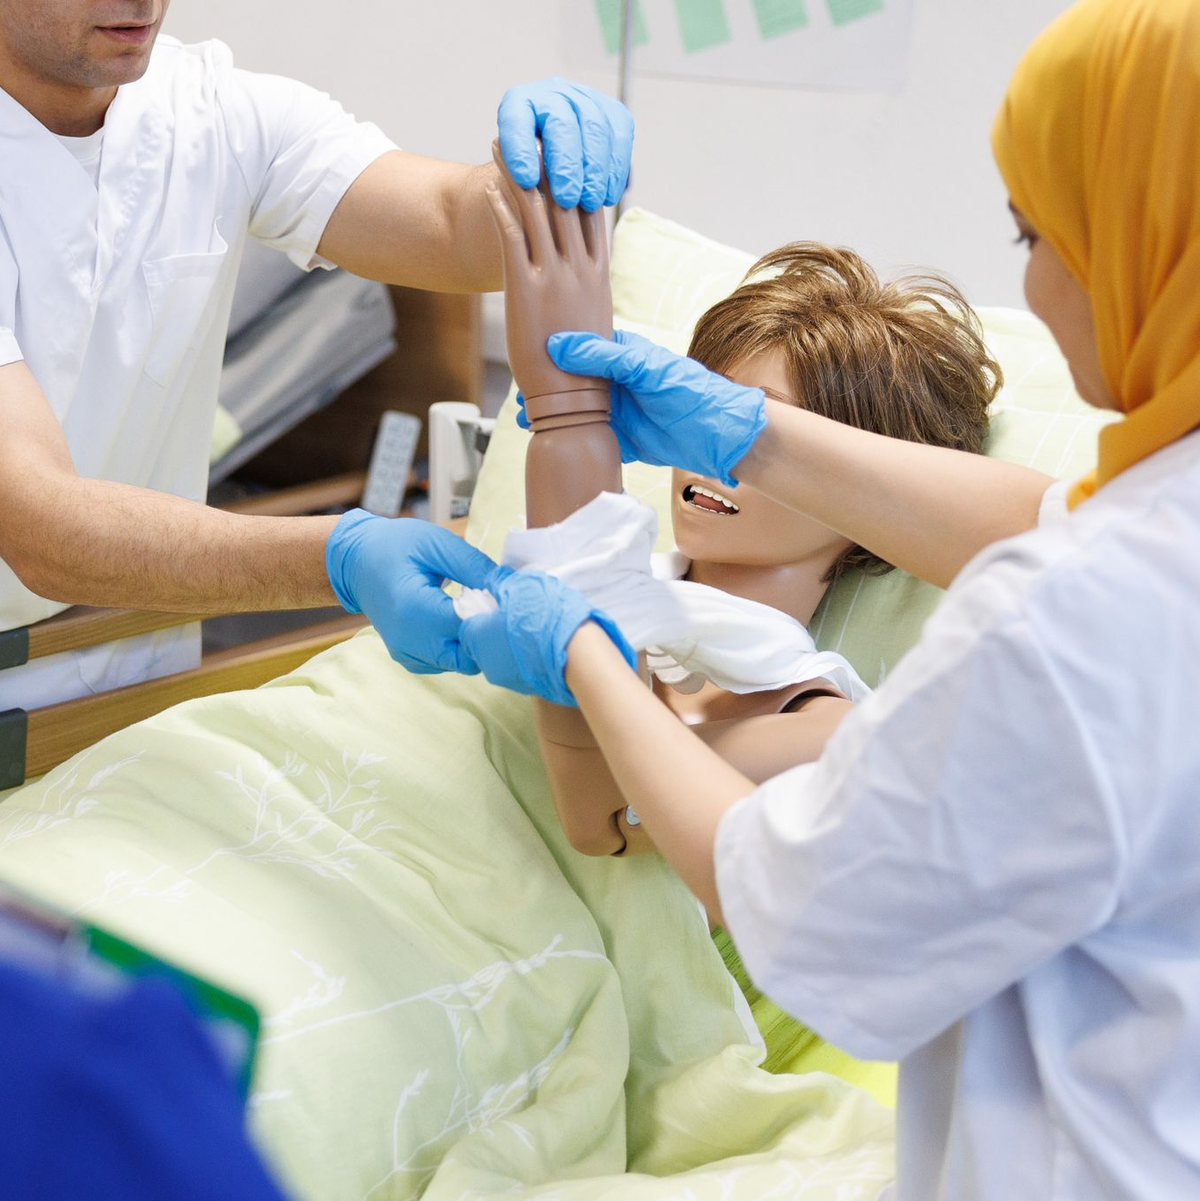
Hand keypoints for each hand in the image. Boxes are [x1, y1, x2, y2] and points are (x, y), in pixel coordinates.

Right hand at [326, 510, 495, 673]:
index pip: (469, 628)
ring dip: (472, 642)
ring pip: (459, 663)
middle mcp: (408, 639)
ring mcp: (406, 652)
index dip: (492, 614)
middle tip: (488, 604)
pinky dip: (456, 647)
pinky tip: (454, 621)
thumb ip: (474, 566)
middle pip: (468, 656)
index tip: (501, 595)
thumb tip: (509, 585)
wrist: (356, 561)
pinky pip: (444, 663)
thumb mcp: (436, 543)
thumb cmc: (396, 546)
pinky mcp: (407, 658)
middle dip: (485, 634)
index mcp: (414, 608)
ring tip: (470, 609)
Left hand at [458, 566, 635, 705]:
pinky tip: (550, 645)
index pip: (466, 625)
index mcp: (476, 638)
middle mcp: (487, 664)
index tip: (500, 603)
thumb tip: (493, 581)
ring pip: (506, 657)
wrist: (578, 656)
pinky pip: (526, 668)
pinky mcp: (531, 690)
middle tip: (522, 614)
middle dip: (499, 630)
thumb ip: (501, 583)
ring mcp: (510, 681)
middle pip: (486, 643)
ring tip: (540, 629)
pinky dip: (533, 657)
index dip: (482, 612)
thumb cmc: (543, 616)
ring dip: (517, 644)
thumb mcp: (520, 585)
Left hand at [486, 142, 612, 408]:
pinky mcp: (527, 290)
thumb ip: (589, 299)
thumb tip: (585, 295)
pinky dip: (501, 209)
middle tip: (533, 131)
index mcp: (598, 276)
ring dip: (517, 174)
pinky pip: (512, 239)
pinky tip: (489, 187)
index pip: (591, 215)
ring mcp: (554, 277)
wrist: (575, 402)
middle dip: (548, 163)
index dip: (577, 178)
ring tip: (504, 145)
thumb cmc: (585, 374)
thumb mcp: (595, 328)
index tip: (567, 151)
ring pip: (536, 211)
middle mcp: (580, 270)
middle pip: (564, 201)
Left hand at [497, 77, 633, 210]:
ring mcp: (586, 98)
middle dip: (566, 165)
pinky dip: (616, 171)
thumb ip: (520, 180)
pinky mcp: (614, 112)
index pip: (516, 120)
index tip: (526, 182)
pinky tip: (609, 196)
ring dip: (595, 171)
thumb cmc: (531, 170)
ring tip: (591, 202)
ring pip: (596, 128)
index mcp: (518, 103)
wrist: (556, 158)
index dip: (521, 149)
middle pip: (562, 123)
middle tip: (567, 200)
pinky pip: (620, 138)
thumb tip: (532, 191)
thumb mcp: (516, 174)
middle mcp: (552, 94)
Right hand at [535, 329, 768, 487]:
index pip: (577, 347)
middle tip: (520, 397)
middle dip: (544, 390)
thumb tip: (557, 346)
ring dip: (550, 416)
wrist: (716, 435)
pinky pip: (586, 436)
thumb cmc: (688, 391)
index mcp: (620, 356)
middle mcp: (614, 382)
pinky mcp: (619, 438)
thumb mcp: (644, 368)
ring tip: (525, 420)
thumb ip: (602, 357)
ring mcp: (615, 411)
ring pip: (573, 412)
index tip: (526, 359)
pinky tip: (547, 439)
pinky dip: (566, 438)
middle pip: (569, 383)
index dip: (551, 353)